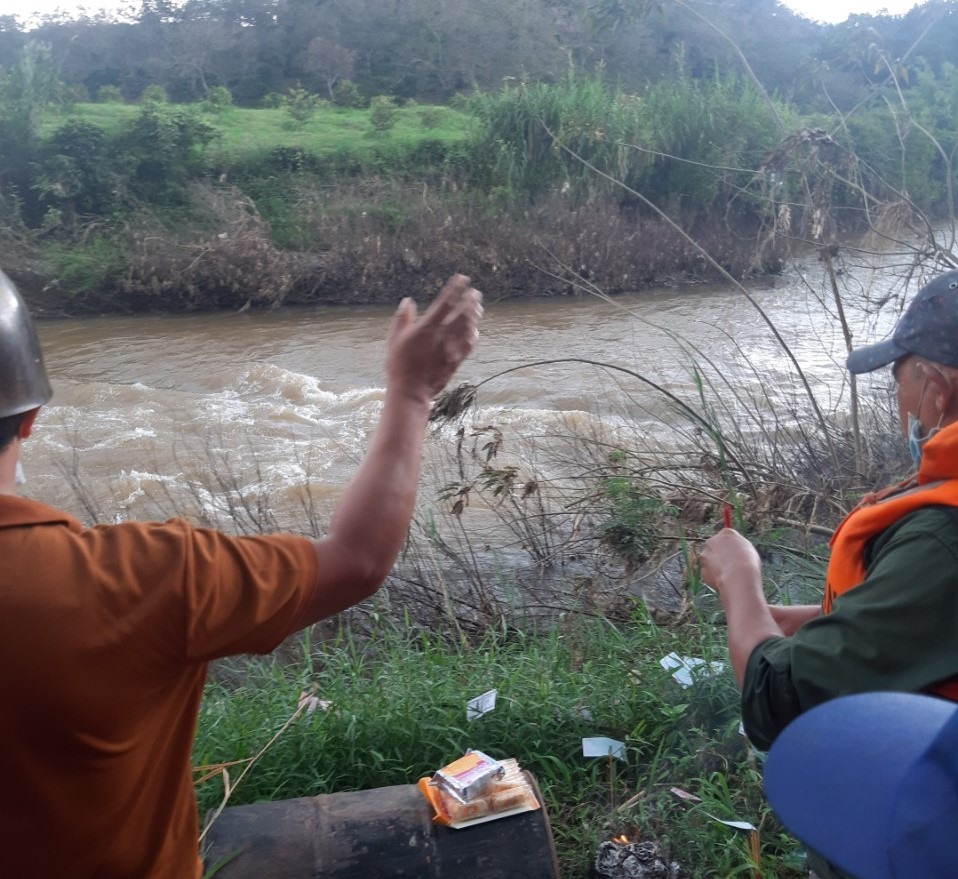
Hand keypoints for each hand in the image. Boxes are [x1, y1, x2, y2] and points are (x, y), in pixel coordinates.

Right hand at [385, 274, 482, 404]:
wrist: (410, 391)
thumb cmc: (399, 365)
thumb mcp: (395, 339)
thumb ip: (402, 319)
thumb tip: (407, 301)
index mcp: (427, 327)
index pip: (446, 302)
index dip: (456, 289)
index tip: (462, 279)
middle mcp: (443, 336)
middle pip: (462, 313)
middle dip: (470, 300)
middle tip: (475, 292)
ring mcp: (452, 348)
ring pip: (469, 327)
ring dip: (474, 314)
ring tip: (477, 306)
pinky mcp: (456, 360)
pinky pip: (469, 344)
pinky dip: (473, 333)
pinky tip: (474, 329)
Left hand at [699, 528, 761, 596]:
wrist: (738, 577)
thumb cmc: (748, 563)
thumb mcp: (749, 550)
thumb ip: (739, 546)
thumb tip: (736, 548)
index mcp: (726, 533)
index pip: (726, 536)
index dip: (730, 546)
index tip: (734, 552)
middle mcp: (712, 541)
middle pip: (715, 546)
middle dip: (720, 554)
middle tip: (730, 564)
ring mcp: (705, 555)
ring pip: (710, 560)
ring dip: (717, 566)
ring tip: (730, 574)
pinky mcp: (703, 569)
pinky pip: (709, 573)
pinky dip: (715, 577)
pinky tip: (724, 580)